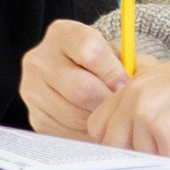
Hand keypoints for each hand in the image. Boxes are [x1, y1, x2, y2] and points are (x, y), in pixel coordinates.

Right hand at [22, 19, 129, 139]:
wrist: (72, 76)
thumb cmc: (101, 65)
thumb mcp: (113, 53)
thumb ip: (128, 63)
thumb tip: (137, 87)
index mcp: (62, 34)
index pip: (90, 51)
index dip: (114, 71)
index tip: (126, 82)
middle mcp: (40, 59)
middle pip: (81, 88)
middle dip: (108, 101)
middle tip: (120, 105)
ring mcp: (32, 89)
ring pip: (75, 115)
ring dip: (99, 121)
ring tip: (109, 116)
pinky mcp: (35, 116)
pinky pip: (67, 133)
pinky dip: (87, 134)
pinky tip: (95, 125)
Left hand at [85, 29, 169, 160]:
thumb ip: (149, 129)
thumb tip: (144, 165)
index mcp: (131, 87)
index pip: (99, 126)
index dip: (119, 145)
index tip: (142, 151)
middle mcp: (131, 96)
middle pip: (114, 147)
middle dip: (142, 157)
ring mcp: (143, 110)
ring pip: (146, 158)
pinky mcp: (162, 126)